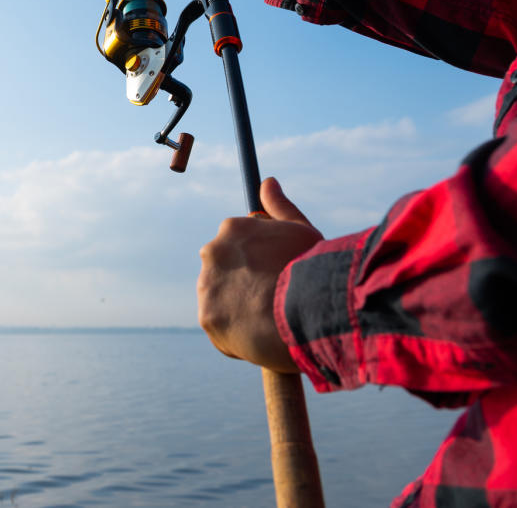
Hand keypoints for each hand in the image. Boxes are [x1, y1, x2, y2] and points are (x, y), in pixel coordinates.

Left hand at [197, 177, 322, 373]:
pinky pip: (220, 327)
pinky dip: (236, 333)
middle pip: (224, 269)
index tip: (274, 273)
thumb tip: (267, 182)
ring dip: (238, 307)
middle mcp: (212, 252)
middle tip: (272, 297)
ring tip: (269, 318)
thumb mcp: (300, 230)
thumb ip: (279, 207)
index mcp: (232, 229)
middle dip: (244, 282)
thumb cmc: (310, 268)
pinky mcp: (206, 317)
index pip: (238, 243)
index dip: (259, 260)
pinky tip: (260, 333)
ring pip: (220, 298)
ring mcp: (206, 285)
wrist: (308, 310)